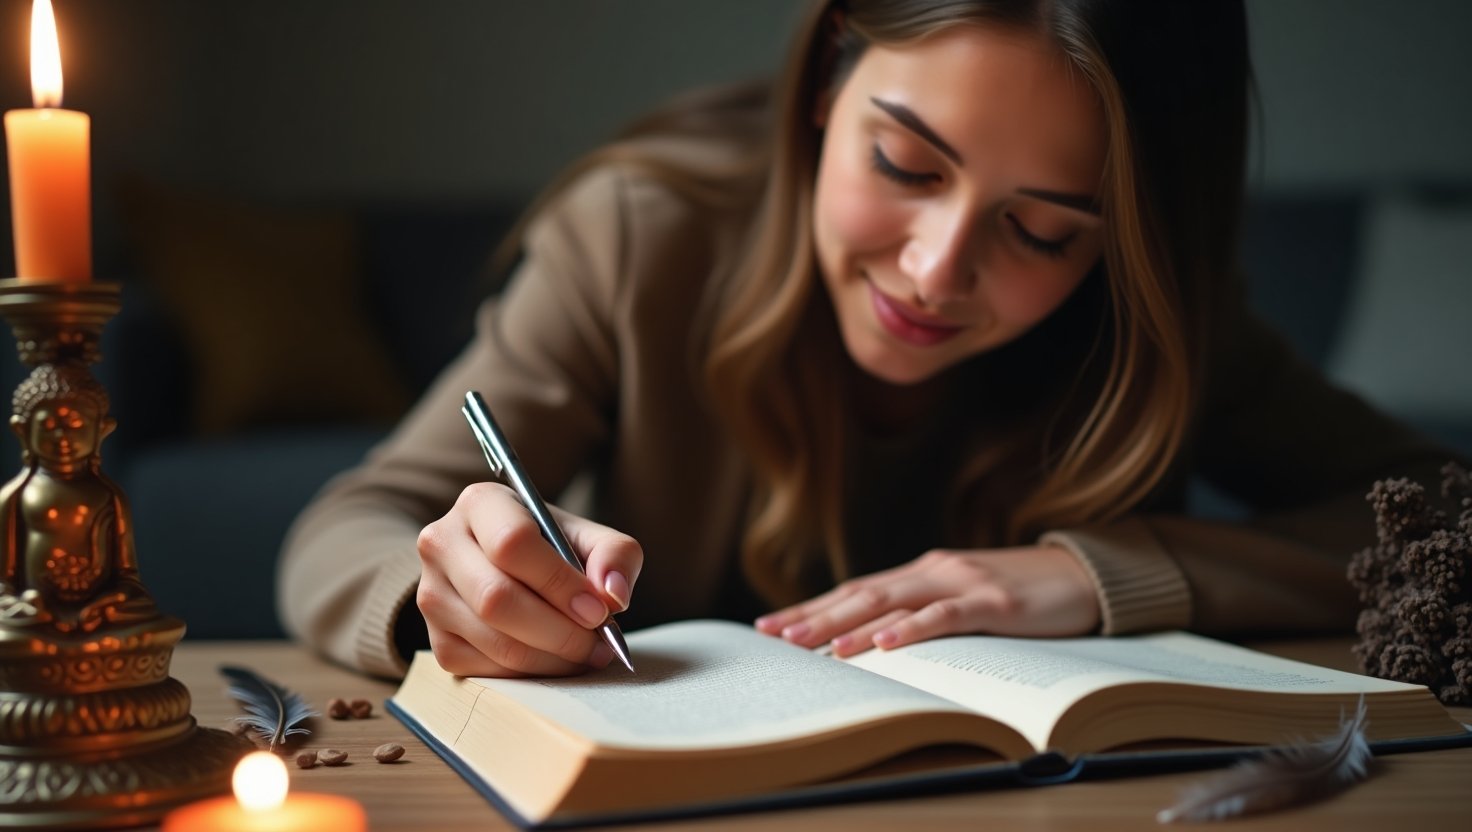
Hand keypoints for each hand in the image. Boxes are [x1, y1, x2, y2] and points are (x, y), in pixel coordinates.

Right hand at [416, 482, 641, 676]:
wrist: (508, 567)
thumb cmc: (550, 547)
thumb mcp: (587, 536)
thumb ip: (614, 555)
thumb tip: (612, 595)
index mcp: (480, 503)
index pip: (512, 543)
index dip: (559, 583)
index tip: (597, 609)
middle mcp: (442, 544)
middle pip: (497, 598)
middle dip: (559, 630)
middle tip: (598, 641)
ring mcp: (431, 594)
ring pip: (493, 641)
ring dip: (551, 657)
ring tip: (587, 653)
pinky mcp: (437, 640)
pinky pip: (485, 670)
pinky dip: (530, 673)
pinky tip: (556, 660)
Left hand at [755, 546, 1099, 656]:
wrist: (1084, 575)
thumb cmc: (1021, 594)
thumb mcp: (963, 600)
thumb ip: (923, 611)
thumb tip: (873, 640)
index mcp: (921, 573)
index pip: (855, 590)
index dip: (811, 607)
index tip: (770, 626)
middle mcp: (933, 571)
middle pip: (862, 594)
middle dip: (814, 617)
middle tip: (774, 636)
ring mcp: (962, 583)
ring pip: (893, 603)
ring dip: (848, 626)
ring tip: (811, 644)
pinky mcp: (994, 601)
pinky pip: (945, 616)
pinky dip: (911, 629)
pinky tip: (884, 644)